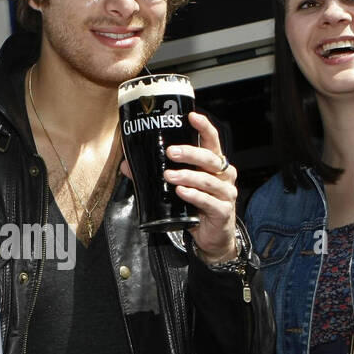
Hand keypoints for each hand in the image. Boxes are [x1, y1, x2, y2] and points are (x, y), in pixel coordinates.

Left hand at [120, 111, 237, 261]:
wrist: (212, 237)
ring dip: (187, 176)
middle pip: (210, 158)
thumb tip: (127, 165)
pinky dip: (194, 195)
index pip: (212, 141)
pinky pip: (208, 201)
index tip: (191, 116)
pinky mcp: (222, 211)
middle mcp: (224, 175)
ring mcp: (226, 193)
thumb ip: (155, 174)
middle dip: (190, 153)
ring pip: (208, 179)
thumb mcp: (179, 187)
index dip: (204, 127)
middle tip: (171, 152)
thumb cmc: (196, 206)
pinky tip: (181, 192)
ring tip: (169, 175)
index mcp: (214, 164)